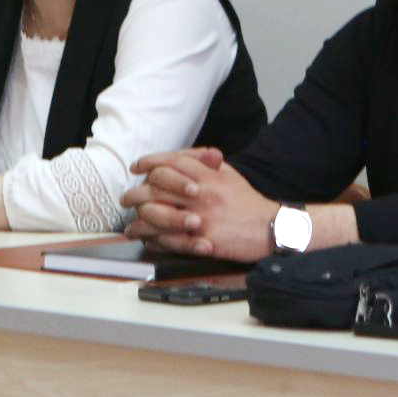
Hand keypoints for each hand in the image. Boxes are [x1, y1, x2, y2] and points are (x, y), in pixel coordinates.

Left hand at [122, 148, 272, 260]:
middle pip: (158, 187)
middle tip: (127, 198)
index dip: (151, 162)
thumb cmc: (248, 202)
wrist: (270, 228)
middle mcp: (201, 193)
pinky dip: (155, 240)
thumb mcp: (228, 174)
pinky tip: (147, 241)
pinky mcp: (202, 240)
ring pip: (159, 214)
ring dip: (140, 220)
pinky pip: (170, 240)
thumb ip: (205, 163)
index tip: (138, 167)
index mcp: (208, 175)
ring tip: (131, 226)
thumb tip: (182, 156)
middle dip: (136, 192)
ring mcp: (201, 217)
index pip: (172, 162)